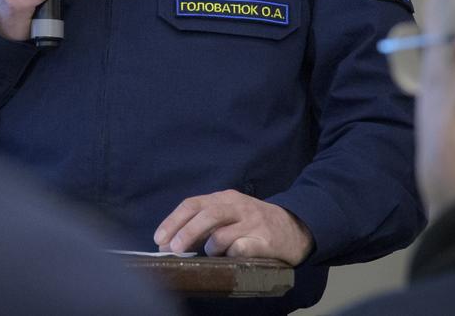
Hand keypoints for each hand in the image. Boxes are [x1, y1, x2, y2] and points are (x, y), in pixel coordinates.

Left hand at [152, 190, 312, 265]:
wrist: (294, 227)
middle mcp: (237, 206)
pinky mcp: (265, 241)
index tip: (159, 238)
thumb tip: (172, 241)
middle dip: (186, 233)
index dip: (173, 221)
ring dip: (209, 247)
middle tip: (173, 250)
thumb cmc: (252, 222)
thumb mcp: (229, 213)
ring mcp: (252, 223)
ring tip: (210, 254)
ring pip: (222, 234)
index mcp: (224, 198)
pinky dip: (230, 254)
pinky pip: (241, 248)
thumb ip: (204, 223)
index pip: (192, 204)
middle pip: (207, 215)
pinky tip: (230, 257)